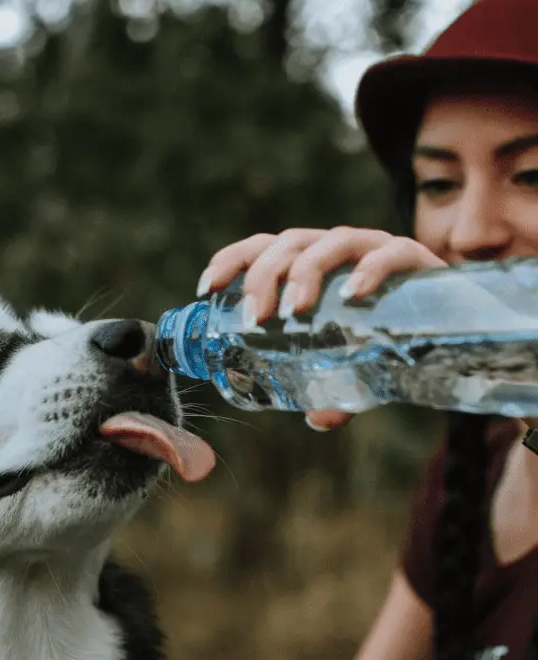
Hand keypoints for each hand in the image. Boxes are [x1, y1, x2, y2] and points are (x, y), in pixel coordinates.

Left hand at [197, 227, 446, 429]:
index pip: (262, 248)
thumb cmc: (388, 337)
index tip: (206, 288)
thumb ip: (333, 389)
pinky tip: (354, 294)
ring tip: (295, 311)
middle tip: (253, 318)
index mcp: (310, 265)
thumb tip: (318, 417)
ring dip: (307, 272)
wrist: (453, 326)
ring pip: (332, 243)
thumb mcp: (350, 365)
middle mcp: (336, 250)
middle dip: (264, 276)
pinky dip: (371, 269)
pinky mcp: (415, 259)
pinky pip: (392, 252)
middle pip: (290, 244)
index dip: (232, 261)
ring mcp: (375, 249)